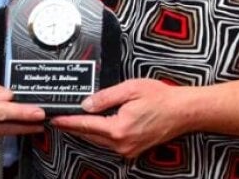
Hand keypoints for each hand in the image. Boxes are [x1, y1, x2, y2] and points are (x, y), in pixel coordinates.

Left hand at [50, 78, 189, 158]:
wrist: (184, 112)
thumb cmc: (161, 98)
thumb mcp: (130, 89)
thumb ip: (105, 97)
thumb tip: (86, 104)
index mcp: (118, 129)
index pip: (85, 125)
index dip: (68, 121)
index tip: (54, 119)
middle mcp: (121, 144)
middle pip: (89, 135)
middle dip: (74, 126)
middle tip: (60, 117)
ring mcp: (128, 150)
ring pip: (98, 141)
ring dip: (87, 130)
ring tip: (74, 119)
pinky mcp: (133, 150)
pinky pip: (109, 143)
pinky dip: (100, 134)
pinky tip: (96, 125)